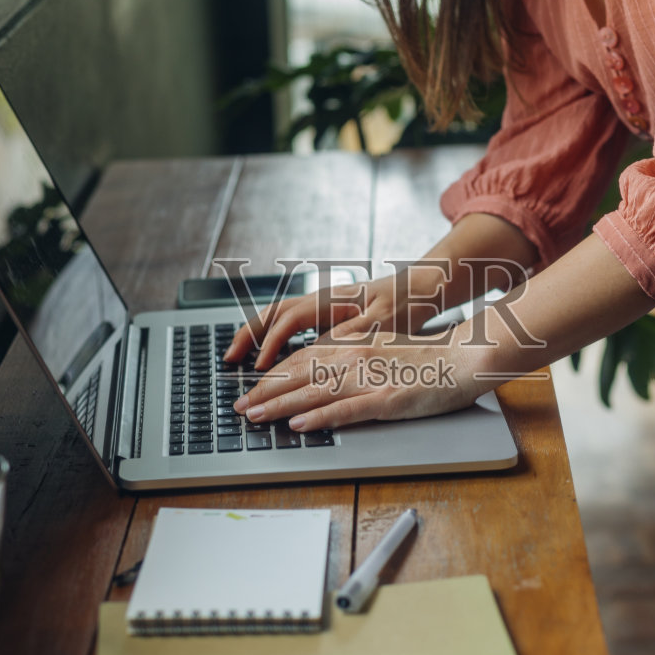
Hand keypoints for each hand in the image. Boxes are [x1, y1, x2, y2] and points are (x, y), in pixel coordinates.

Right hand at [222, 269, 446, 370]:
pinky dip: (273, 338)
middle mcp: (322, 299)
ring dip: (256, 336)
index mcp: (333, 298)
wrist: (425, 287)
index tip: (261, 367)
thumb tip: (322, 348)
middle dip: (248, 335)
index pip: (289, 318)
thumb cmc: (408, 303)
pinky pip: (291, 324)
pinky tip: (268, 356)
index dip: (271, 342)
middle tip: (229, 359)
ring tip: (238, 357)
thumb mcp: (384, 323)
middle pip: (273, 312)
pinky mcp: (329, 315)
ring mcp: (323, 305)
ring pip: (279, 317)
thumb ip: (352, 334)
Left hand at [232, 326, 489, 430]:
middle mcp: (354, 358)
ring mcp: (368, 379)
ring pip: (313, 392)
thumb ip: (352, 356)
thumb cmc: (427, 358)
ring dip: (279, 406)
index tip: (250, 389)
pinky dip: (318, 418)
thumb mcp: (381, 348)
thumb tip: (325, 367)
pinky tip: (298, 425)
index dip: (272, 376)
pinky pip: (345, 410)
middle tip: (238, 408)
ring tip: (255, 417)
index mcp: (352, 345)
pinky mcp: (385, 400)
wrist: (464, 358)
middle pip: (299, 376)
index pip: (301, 360)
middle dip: (264, 393)